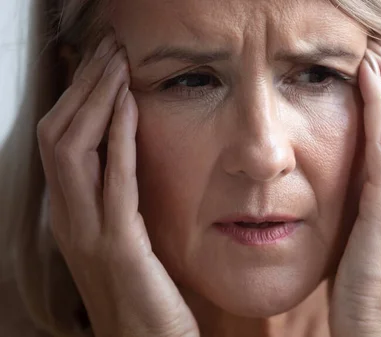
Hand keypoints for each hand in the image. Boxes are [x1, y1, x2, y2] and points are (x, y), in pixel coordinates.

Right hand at [37, 34, 198, 336]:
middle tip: (107, 48)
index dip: (77, 99)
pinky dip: (118, 138)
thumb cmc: (143, 297)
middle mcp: (71, 220)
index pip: (60, 143)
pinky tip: (129, 107)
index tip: (100, 65)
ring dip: (96, 100)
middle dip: (83, 87)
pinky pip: (112, 181)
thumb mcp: (126, 244)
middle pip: (59, 136)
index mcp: (73, 217)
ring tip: (116, 62)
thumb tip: (128, 163)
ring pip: (74, 150)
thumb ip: (121, 204)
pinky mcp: (119, 246)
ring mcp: (89, 233)